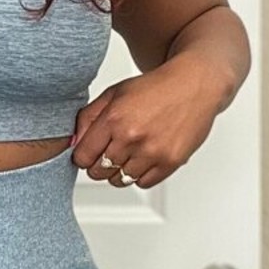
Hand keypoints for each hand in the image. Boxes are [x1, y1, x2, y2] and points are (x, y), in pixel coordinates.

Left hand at [70, 54, 222, 188]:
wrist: (194, 85)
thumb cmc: (155, 88)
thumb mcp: (114, 93)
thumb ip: (88, 118)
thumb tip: (73, 143)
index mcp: (114, 118)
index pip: (82, 156)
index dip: (83, 155)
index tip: (90, 150)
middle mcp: (132, 137)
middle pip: (98, 172)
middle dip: (99, 164)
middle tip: (110, 150)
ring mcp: (151, 152)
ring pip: (119, 180)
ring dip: (119, 170)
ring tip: (129, 152)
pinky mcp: (170, 162)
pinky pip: (142, 183)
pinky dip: (140, 174)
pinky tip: (144, 156)